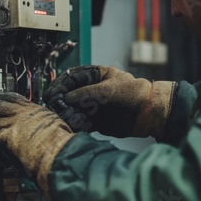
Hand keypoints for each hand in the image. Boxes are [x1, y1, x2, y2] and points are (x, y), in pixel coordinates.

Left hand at [0, 93, 73, 193]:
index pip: (12, 97)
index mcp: (33, 109)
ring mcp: (13, 124)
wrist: (59, 150)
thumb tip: (46, 126)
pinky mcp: (8, 138)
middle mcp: (21, 114)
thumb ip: (45, 121)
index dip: (1, 100)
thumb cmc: (62, 141)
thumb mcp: (55, 122)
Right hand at [43, 66, 174, 137]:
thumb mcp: (106, 90)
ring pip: (74, 108)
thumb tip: (66, 99)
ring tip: (65, 118)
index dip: (61, 85)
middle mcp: (92, 89)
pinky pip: (81, 121)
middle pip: (70, 94)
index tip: (52, 94)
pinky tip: (73, 125)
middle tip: (54, 108)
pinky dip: (76, 124)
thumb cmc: (131, 93)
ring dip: (68, 114)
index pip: (72, 78)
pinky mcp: (96, 119)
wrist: (148, 113)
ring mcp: (93, 104)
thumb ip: (84, 93)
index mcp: (95, 75)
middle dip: (62, 101)